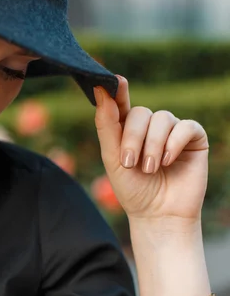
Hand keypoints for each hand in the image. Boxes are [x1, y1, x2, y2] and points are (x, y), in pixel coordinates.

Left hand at [93, 76, 208, 222]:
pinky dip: (174, 142)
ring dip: (152, 145)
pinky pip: (185, 126)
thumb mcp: (113, 158)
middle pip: (141, 112)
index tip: (113, 81)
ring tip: (150, 168)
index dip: (117, 91)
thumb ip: (107, 126)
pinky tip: (167, 160)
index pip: (121, 104)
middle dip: (133, 137)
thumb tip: (102, 93)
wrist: (158, 214)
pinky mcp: (193, 139)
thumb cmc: (133, 189)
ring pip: (162, 119)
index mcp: (126, 129)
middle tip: (131, 163)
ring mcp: (172, 131)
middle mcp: (150, 127)